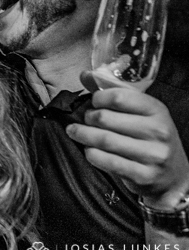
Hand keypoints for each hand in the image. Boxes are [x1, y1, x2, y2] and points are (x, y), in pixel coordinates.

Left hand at [65, 86, 188, 208]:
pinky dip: (92, 154)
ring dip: (83, 135)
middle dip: (88, 117)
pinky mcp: (144, 175)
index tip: (94, 102)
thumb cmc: (151, 137)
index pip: (118, 97)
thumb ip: (113, 92)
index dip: (98, 98)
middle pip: (105, 118)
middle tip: (85, 119)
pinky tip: (88, 150)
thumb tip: (85, 75)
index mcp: (157, 110)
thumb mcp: (141, 112)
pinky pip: (108, 162)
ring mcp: (153, 155)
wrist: (174, 175)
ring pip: (104, 140)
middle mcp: (158, 131)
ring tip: (75, 132)